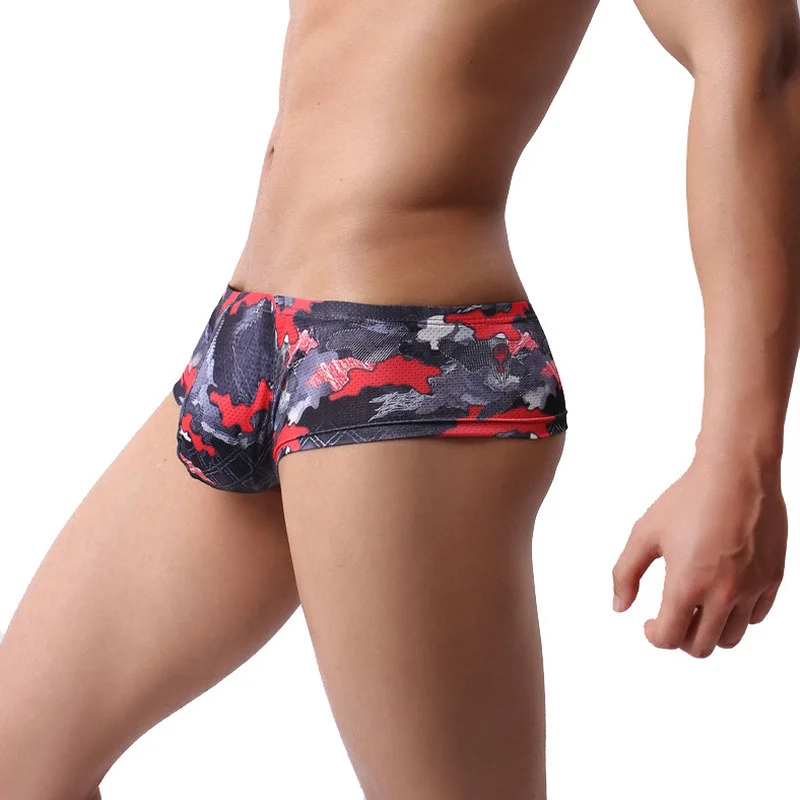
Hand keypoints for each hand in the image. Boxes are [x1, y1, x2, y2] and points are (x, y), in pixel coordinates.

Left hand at [612, 449, 787, 657]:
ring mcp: (752, 589)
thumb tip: (620, 605)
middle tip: (671, 620)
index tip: (648, 623)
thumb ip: (626, 573)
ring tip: (696, 609)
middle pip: (701, 647)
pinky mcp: (773, 579)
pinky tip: (720, 595)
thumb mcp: (644, 533)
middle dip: (680, 639)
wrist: (736, 473)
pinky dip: (737, 616)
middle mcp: (723, 594)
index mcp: (688, 584)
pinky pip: (755, 617)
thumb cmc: (689, 499)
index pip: (670, 638)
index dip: (654, 636)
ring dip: (709, 632)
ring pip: (731, 638)